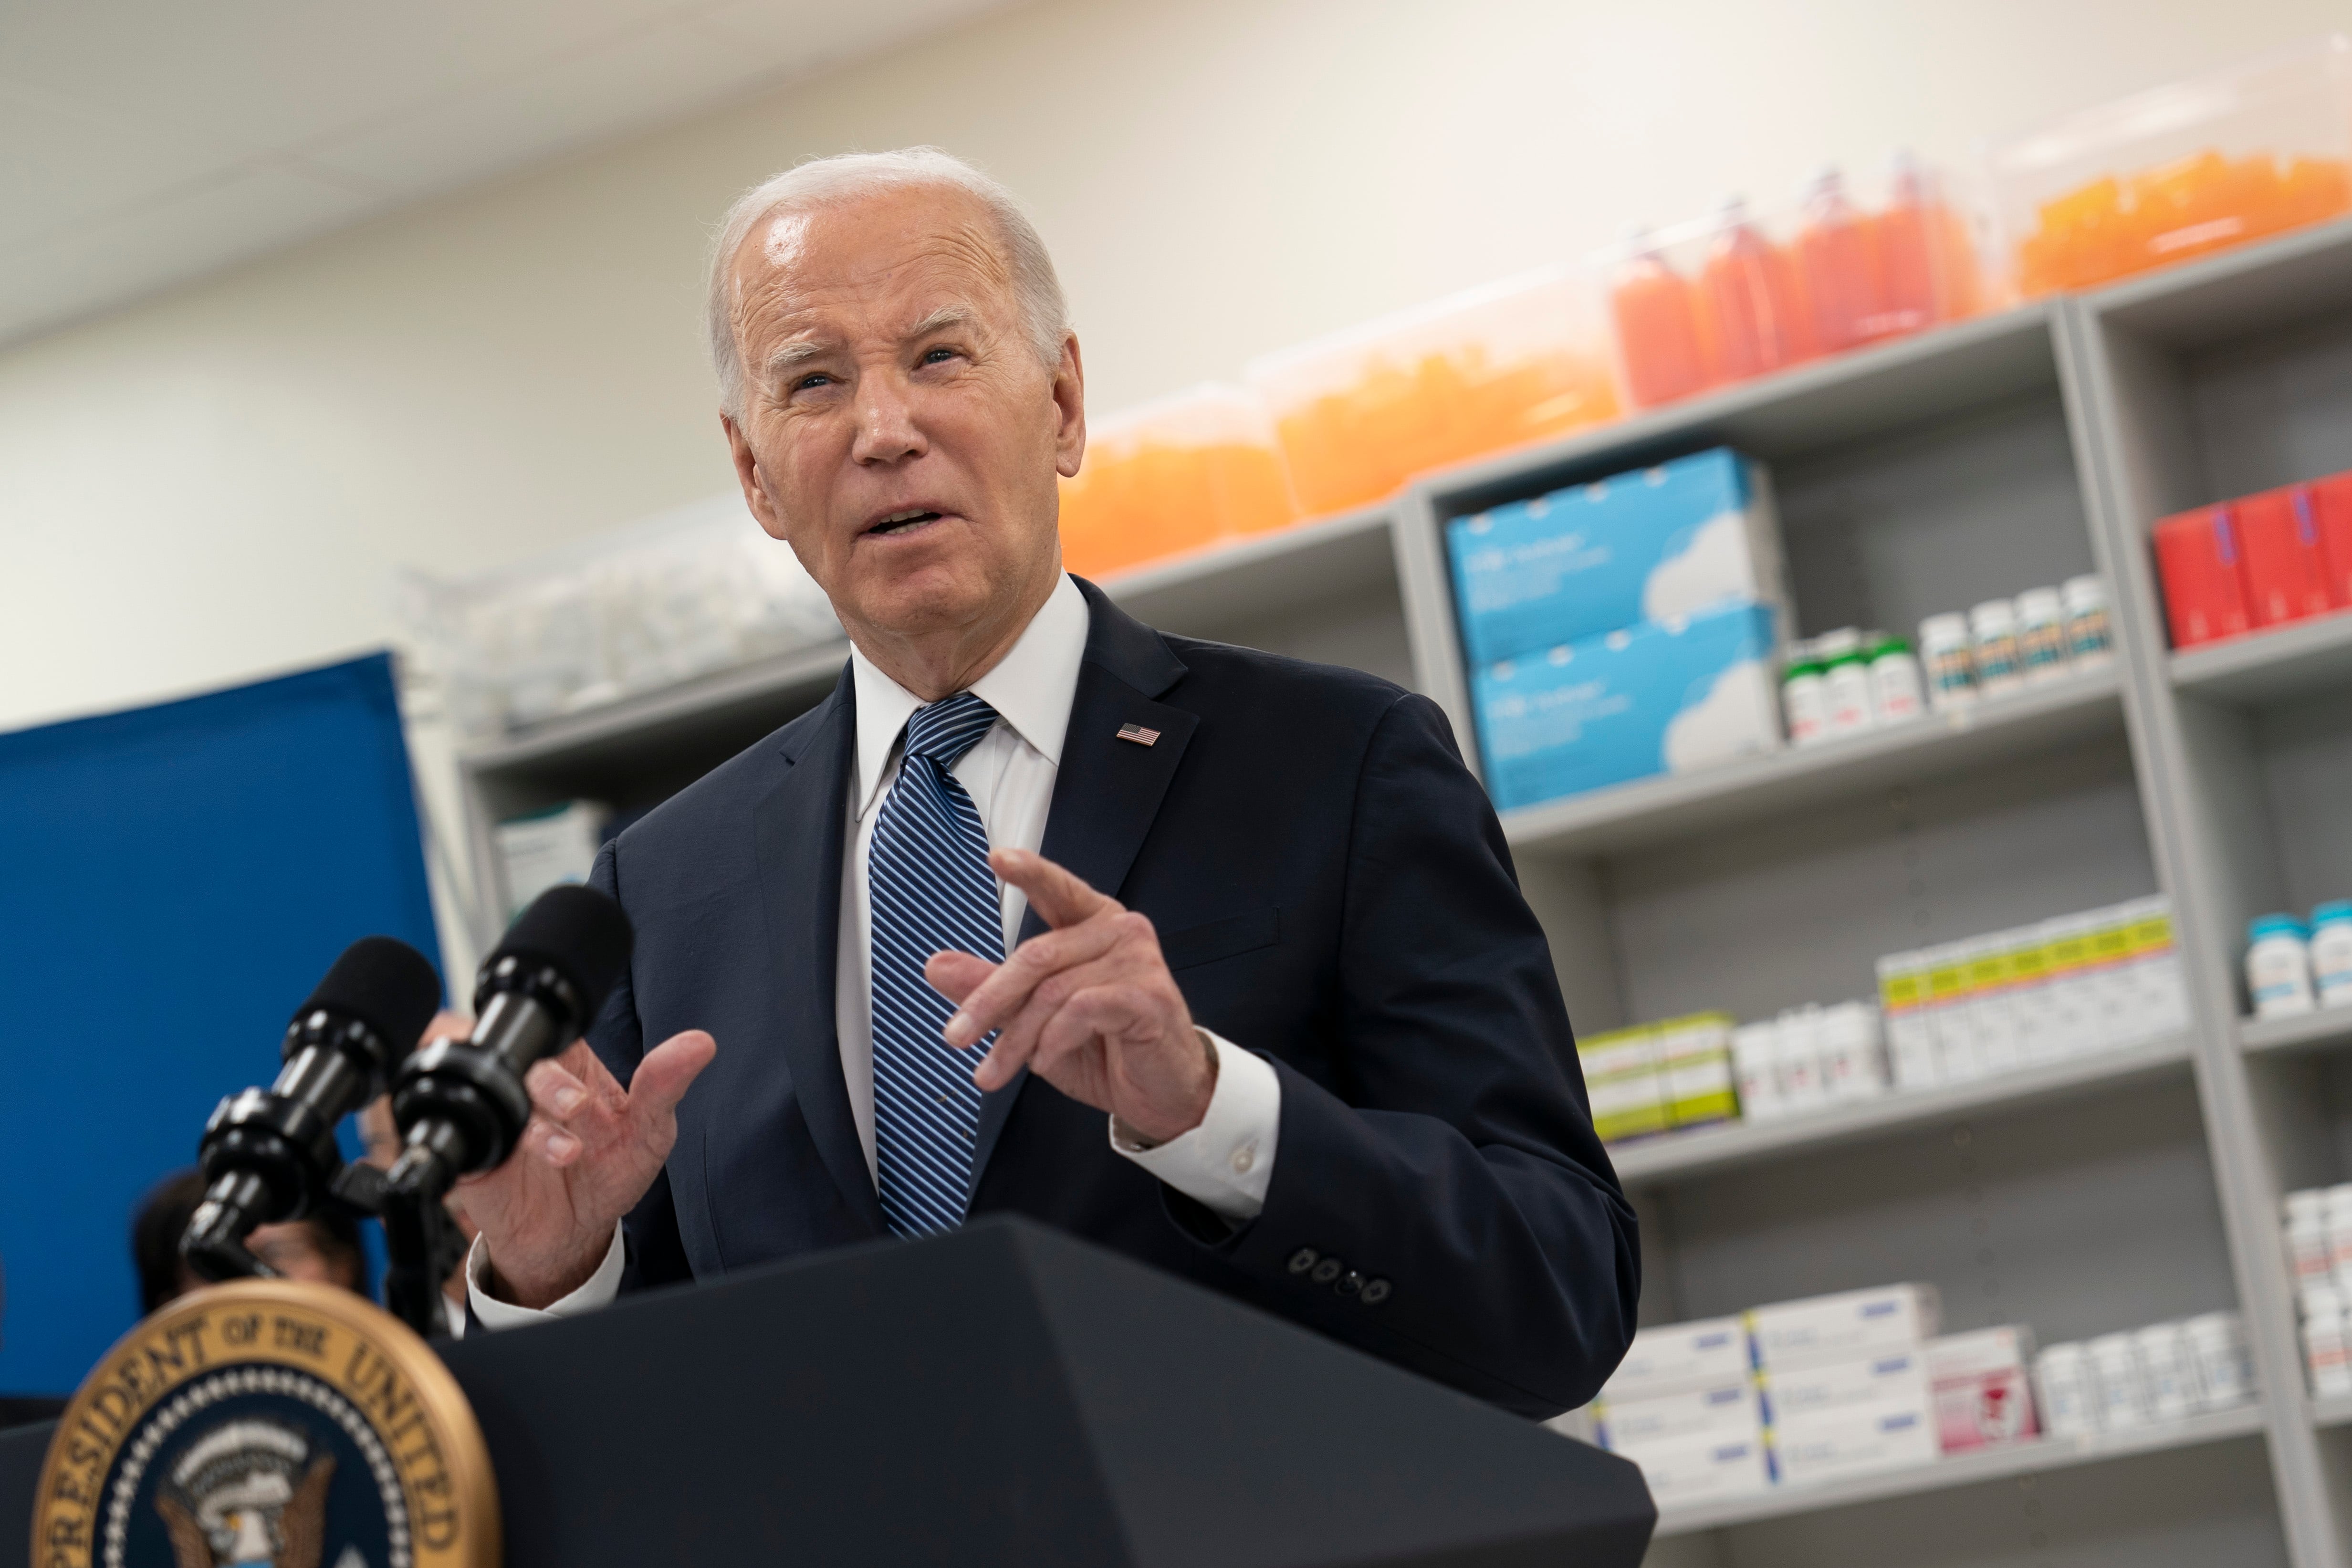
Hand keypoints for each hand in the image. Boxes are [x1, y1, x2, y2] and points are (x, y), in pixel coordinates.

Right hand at [453, 1030, 715, 1308]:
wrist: (572, 1234)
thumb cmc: (608, 1171)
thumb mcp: (649, 1130)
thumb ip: (666, 1085)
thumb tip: (700, 1044)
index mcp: (569, 1060)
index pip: (557, 1024)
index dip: (566, 1034)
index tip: (591, 1066)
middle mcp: (528, 1080)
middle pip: (518, 1052)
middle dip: (549, 1080)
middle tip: (579, 1107)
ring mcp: (497, 1113)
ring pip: (486, 1087)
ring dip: (526, 1119)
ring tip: (566, 1151)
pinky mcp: (473, 1150)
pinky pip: (458, 1134)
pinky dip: (483, 1144)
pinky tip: (514, 1163)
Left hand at [926, 848, 1213, 1144]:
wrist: (1160, 1092)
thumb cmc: (1104, 1047)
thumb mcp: (1034, 1019)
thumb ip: (991, 988)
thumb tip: (936, 966)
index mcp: (1092, 924)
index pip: (1057, 889)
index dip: (1029, 871)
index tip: (996, 857)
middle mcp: (1118, 932)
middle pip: (1036, 955)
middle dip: (988, 1001)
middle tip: (955, 1037)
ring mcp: (1138, 961)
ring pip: (1053, 991)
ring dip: (1016, 1038)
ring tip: (998, 1068)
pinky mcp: (1148, 996)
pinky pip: (1082, 1010)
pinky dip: (1053, 1041)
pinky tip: (1046, 1059)